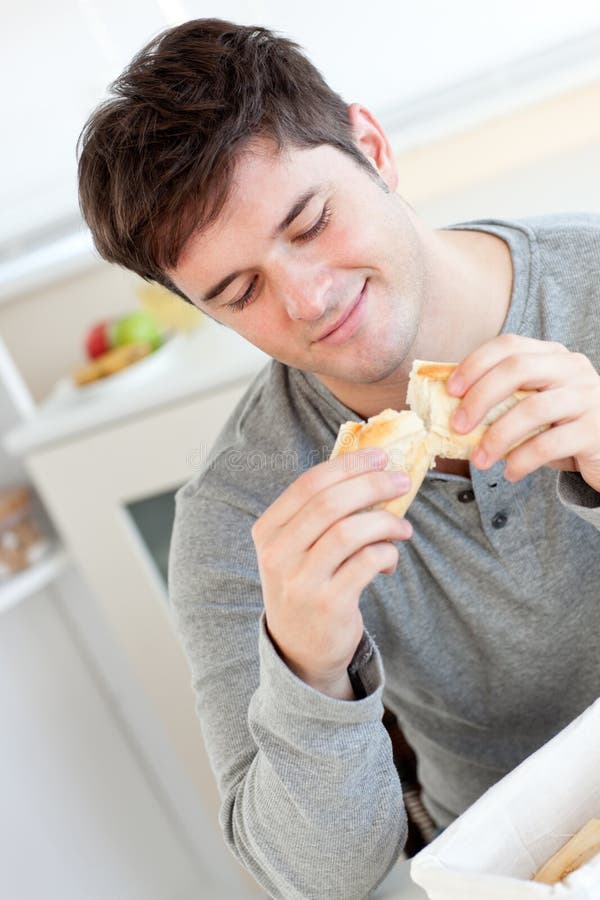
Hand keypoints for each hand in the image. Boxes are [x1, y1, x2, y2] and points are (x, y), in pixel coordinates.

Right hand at [251, 448, 411, 698]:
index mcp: (268, 530)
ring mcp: (301, 581)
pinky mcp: (328, 604)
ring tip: (402, 528)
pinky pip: (367, 563)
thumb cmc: (307, 583)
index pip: (309, 484)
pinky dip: (387, 554)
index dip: (349, 465)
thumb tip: (372, 470)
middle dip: (373, 485)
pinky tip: (390, 560)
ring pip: (350, 531)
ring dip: (386, 522)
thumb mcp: (297, 547)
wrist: (299, 649)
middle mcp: (278, 554)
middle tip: (401, 482)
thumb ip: (321, 513)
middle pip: (330, 503)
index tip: (380, 457)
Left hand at [446, 333, 599, 490]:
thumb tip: (448, 406)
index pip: (508, 345)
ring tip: (479, 461)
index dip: (475, 364)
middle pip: (517, 369)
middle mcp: (572, 368)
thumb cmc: (561, 427)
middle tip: (457, 426)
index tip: (450, 390)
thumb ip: (502, 398)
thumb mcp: (532, 404)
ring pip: (532, 409)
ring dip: (497, 437)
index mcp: (552, 355)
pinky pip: (549, 444)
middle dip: (480, 398)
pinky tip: (509, 473)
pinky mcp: (595, 430)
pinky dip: (522, 460)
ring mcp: (587, 397)